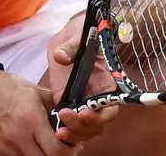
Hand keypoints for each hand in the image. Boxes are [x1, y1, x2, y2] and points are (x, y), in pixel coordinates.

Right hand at [0, 71, 77, 155]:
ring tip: (45, 147)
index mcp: (32, 120)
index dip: (68, 153)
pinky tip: (31, 148)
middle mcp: (18, 137)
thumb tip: (74, 118)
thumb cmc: (10, 90)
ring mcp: (5, 148)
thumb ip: (57, 107)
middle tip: (61, 149)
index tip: (72, 148)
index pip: (55, 150)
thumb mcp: (39, 93)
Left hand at [46, 14, 119, 142]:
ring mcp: (81, 101)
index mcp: (106, 82)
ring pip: (84, 128)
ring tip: (59, 132)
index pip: (111, 107)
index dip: (100, 116)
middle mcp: (96, 96)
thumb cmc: (82, 33)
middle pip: (97, 123)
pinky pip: (69, 122)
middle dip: (83, 127)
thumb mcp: (77, 35)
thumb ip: (70, 46)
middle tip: (66, 119)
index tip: (84, 113)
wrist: (71, 35)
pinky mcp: (67, 102)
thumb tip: (60, 56)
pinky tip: (55, 131)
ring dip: (74, 133)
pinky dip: (65, 130)